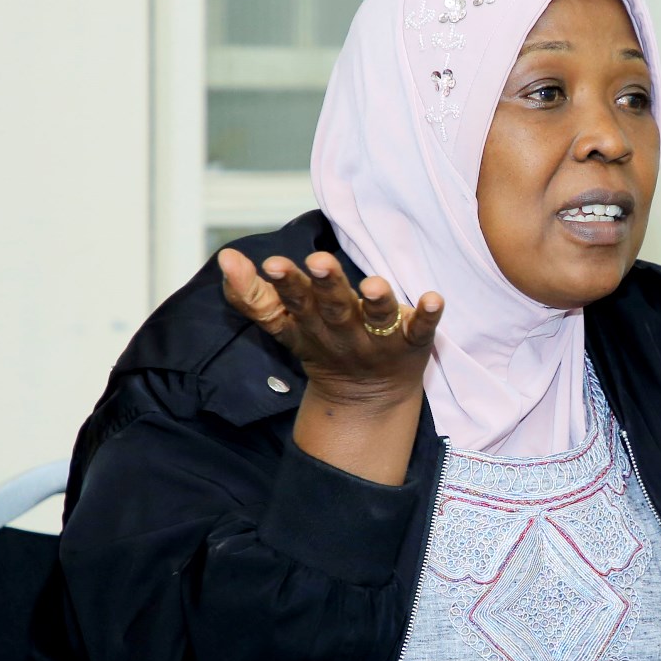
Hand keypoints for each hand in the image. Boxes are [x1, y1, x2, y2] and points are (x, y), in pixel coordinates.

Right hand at [217, 249, 443, 407]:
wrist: (368, 402)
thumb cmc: (324, 348)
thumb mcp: (285, 327)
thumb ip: (253, 296)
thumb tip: (225, 258)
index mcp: (311, 326)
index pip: (292, 305)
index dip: (284, 286)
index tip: (273, 263)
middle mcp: (344, 334)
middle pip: (334, 309)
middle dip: (326, 286)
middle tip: (319, 261)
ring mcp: (380, 342)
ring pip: (378, 320)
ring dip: (377, 301)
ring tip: (374, 284)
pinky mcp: (413, 345)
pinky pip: (422, 330)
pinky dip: (428, 316)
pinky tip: (434, 298)